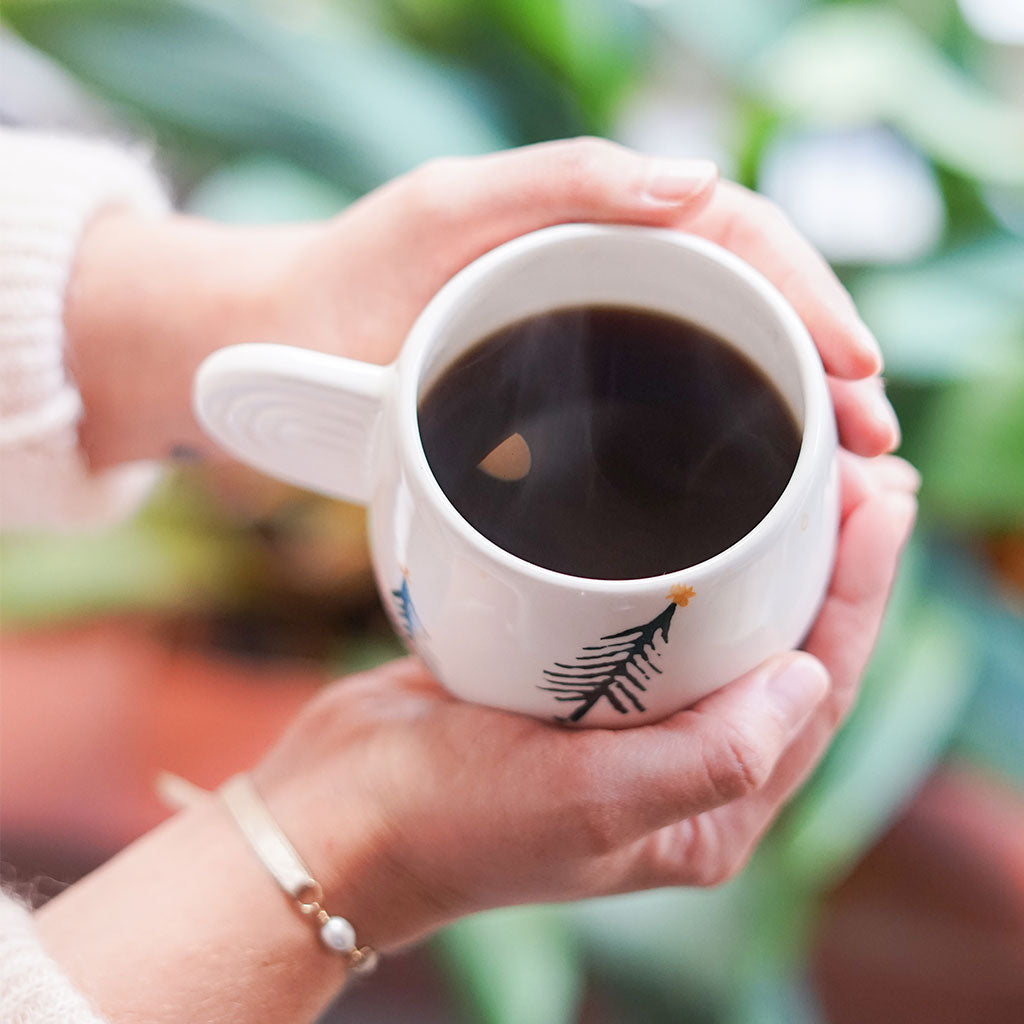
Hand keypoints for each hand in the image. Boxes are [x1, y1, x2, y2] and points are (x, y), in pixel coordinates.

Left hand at [67, 138, 897, 468]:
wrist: (281, 349)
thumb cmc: (350, 276)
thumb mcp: (444, 211)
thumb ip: (560, 183)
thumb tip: (696, 182)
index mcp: (596, 222)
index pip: (738, 244)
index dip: (809, 298)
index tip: (857, 367)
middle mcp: (606, 281)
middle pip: (747, 312)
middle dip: (821, 367)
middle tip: (871, 440)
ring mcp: (590, 346)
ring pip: (715, 369)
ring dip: (787, 414)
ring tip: (840, 473)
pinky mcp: (566, 406)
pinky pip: (661, 417)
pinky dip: (720, 447)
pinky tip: (754, 490)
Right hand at [253, 452, 918, 951]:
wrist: (346, 809)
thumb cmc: (454, 823)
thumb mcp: (587, 805)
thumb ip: (708, 760)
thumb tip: (803, 680)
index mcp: (708, 808)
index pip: (815, 694)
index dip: (859, 598)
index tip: (882, 504)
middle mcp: (683, 764)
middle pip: (785, 647)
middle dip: (832, 565)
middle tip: (862, 471)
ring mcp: (632, 716)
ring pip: (728, 622)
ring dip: (773, 551)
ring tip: (807, 475)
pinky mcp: (580, 675)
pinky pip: (660, 607)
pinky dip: (694, 555)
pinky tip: (705, 505)